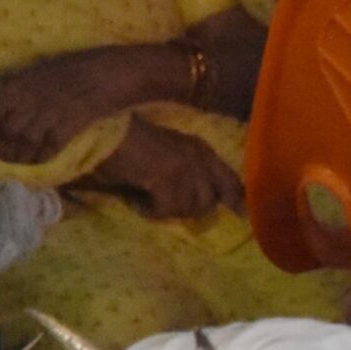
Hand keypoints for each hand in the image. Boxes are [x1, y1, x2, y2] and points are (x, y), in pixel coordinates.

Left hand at [0, 44, 180, 162]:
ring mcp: (53, 110)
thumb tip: (0, 118)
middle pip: (7, 133)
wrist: (111, 72)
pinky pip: (50, 146)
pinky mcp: (73, 122)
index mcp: (19, 83)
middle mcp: (32, 97)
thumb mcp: (38, 73)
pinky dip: (42, 157)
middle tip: (5, 159)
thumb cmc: (74, 71)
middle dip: (3, 151)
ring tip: (21, 161)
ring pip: (25, 143)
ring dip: (21, 157)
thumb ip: (20, 93)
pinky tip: (41, 159)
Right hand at [90, 116, 243, 219]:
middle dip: (189, 210)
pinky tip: (138, 204)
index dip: (234, 199)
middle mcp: (200, 158)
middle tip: (166, 206)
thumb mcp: (173, 150)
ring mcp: (186, 168)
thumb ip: (191, 169)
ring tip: (148, 202)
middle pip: (208, 201)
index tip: (240, 215)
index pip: (230, 179)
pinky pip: (167, 209)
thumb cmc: (135, 142)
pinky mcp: (169, 178)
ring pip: (189, 207)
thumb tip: (208, 198)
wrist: (110, 134)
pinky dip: (151, 211)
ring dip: (168, 210)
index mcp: (202, 149)